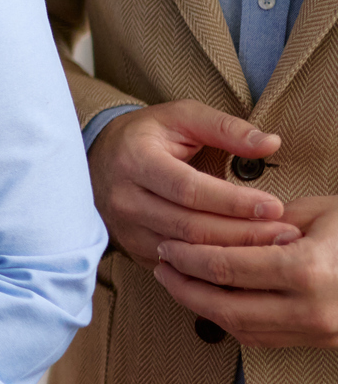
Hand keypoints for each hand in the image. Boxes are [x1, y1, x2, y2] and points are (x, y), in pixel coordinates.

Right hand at [88, 101, 295, 268]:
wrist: (98, 158)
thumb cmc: (148, 135)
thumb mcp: (182, 117)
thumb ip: (226, 128)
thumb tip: (270, 143)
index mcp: (135, 160)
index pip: (188, 189)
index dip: (233, 201)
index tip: (273, 206)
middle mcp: (124, 198)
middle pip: (190, 226)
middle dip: (242, 232)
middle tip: (285, 233)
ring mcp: (125, 228)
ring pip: (185, 250)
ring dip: (233, 252)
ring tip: (273, 247)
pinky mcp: (132, 248)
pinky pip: (177, 265)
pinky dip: (212, 266)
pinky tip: (242, 261)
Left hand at [155, 196, 337, 346]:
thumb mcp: (317, 212)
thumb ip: (263, 224)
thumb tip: (218, 229)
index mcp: (306, 269)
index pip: (225, 267)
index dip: (187, 258)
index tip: (167, 246)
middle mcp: (311, 308)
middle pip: (223, 306)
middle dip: (183, 287)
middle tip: (161, 267)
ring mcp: (319, 330)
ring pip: (240, 329)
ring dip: (202, 308)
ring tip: (180, 284)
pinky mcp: (323, 342)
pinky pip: (264, 339)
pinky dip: (232, 322)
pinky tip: (215, 301)